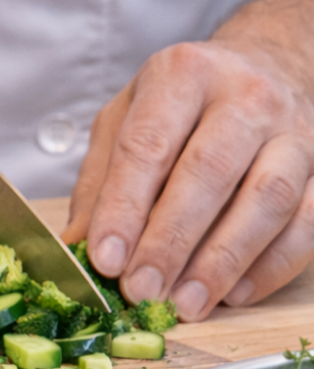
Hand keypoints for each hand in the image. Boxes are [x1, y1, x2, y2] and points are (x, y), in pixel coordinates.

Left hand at [62, 0, 313, 320]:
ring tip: (185, 303)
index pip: (147, 146)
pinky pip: (306, 222)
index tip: (104, 259)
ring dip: (222, 261)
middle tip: (141, 290)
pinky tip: (233, 294)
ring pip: (266, 198)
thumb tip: (77, 248)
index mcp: (180, 75)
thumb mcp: (124, 121)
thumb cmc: (180, 102)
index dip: (123, 208)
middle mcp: (243, 96)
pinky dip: (270, 266)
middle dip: (170, 240)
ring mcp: (292, 131)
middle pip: (208, 172)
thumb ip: (99, 182)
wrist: (266, 64)